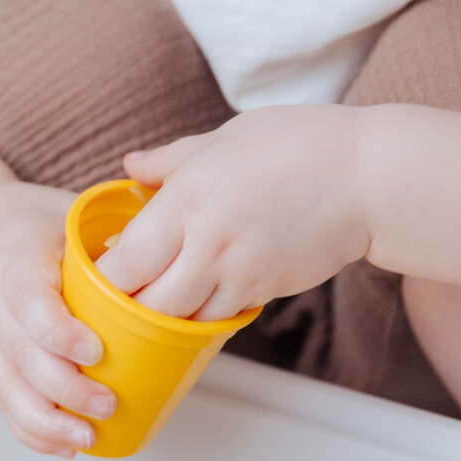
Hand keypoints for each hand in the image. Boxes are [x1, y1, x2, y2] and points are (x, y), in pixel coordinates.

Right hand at [0, 181, 115, 456]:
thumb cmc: (33, 223)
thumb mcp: (69, 212)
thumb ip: (114, 235)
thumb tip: (177, 261)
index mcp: (14, 255)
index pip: (26, 298)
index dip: (57, 331)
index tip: (96, 352)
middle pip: (18, 352)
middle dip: (64, 388)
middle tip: (107, 404)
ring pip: (4, 386)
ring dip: (46, 420)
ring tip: (87, 437)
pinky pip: (0, 401)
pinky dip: (31, 429)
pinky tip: (64, 443)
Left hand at [94, 105, 371, 319]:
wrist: (367, 178)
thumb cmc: (297, 145)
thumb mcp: (224, 138)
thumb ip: (169, 161)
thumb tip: (129, 167)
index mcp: (189, 197)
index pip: (128, 259)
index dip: (103, 278)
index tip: (93, 275)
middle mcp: (209, 243)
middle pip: (148, 304)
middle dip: (126, 309)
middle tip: (114, 301)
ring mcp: (239, 273)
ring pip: (182, 321)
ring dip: (162, 319)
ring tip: (150, 305)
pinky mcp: (264, 291)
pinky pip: (219, 318)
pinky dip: (200, 316)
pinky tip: (194, 300)